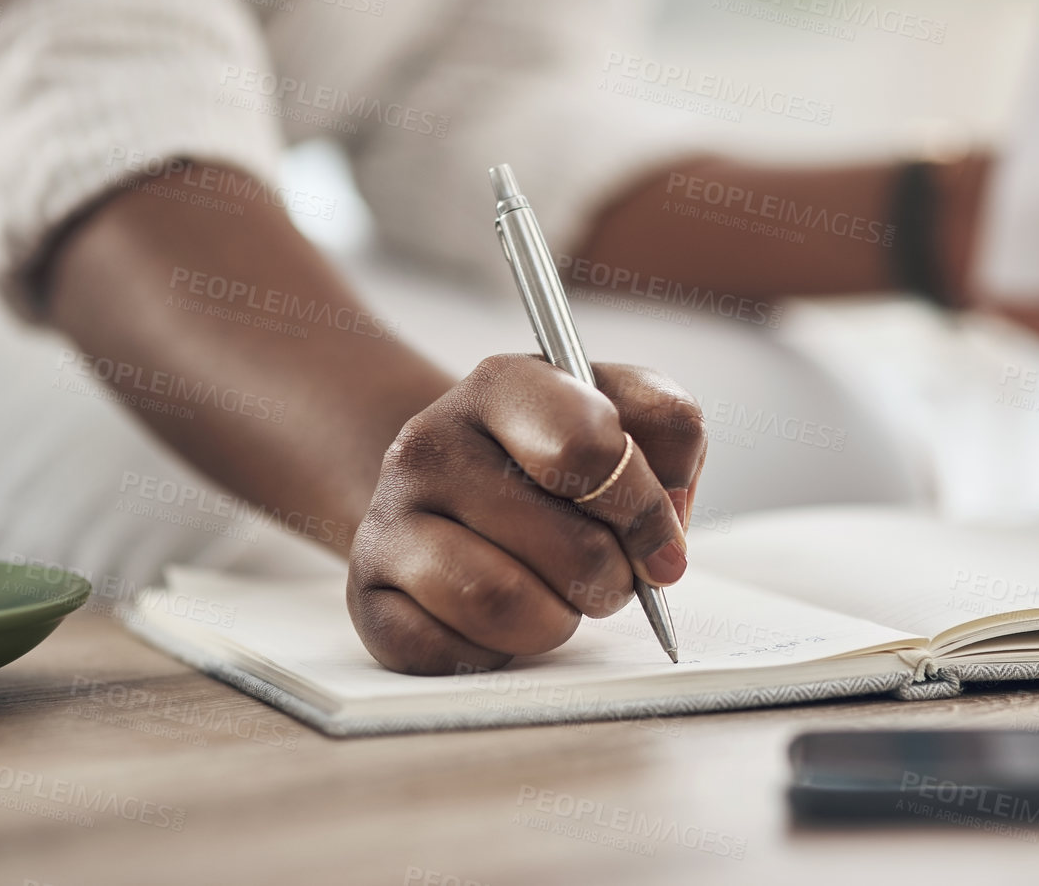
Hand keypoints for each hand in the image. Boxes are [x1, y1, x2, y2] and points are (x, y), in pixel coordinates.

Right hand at [347, 355, 706, 674]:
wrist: (452, 480)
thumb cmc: (555, 449)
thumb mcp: (624, 408)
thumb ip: (670, 434)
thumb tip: (665, 526)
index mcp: (501, 384)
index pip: (588, 449)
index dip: (645, 510)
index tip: (663, 545)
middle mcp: (428, 444)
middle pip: (568, 548)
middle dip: (611, 579)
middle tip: (606, 572)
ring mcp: (387, 520)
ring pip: (503, 605)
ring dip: (557, 620)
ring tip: (556, 596)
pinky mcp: (368, 597)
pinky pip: (451, 654)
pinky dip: (495, 653)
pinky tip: (498, 619)